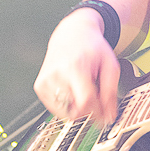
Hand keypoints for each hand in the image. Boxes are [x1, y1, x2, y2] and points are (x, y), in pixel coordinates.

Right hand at [33, 7, 121, 124]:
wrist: (72, 34)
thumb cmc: (92, 48)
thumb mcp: (110, 66)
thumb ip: (110, 92)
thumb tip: (109, 116)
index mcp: (74, 67)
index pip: (85, 101)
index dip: (97, 113)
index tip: (104, 116)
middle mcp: (56, 75)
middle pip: (75, 110)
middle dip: (89, 110)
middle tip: (95, 97)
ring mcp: (45, 81)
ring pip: (65, 113)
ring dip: (77, 107)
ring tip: (82, 88)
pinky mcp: (39, 87)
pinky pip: (56, 109)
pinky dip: (67, 104)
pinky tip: (72, 89)